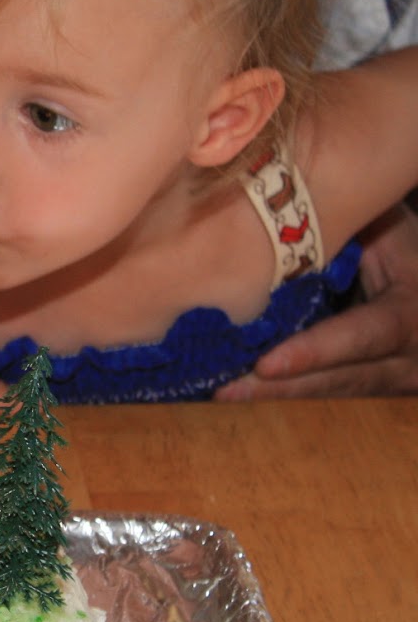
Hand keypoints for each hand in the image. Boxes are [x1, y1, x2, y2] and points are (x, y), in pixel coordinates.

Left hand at [217, 204, 417, 398]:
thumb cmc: (401, 242)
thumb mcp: (386, 230)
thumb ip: (345, 236)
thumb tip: (277, 226)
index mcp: (411, 314)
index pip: (363, 337)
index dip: (314, 353)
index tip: (266, 365)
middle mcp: (409, 358)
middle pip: (339, 380)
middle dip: (281, 388)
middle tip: (226, 389)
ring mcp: (395, 378)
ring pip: (330, 392)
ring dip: (275, 395)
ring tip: (223, 391)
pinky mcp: (375, 384)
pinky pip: (328, 390)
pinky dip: (286, 390)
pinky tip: (239, 389)